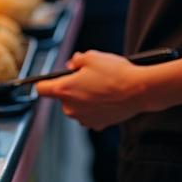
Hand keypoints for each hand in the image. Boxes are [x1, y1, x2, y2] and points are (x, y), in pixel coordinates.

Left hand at [36, 51, 152, 129]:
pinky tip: (107, 99)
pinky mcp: (98, 124)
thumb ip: (75, 60)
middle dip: (71, 88)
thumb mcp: (91, 56)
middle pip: (62, 97)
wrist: (140, 90)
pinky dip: (96, 108)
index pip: (41, 88)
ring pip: (77, 107)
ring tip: (101, 88)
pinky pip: (90, 115)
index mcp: (63, 90)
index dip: (44, 82)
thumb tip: (72, 65)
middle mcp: (70, 108)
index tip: (49, 80)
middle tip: (88, 78)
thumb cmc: (115, 73)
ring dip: (84, 99)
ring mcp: (84, 118)